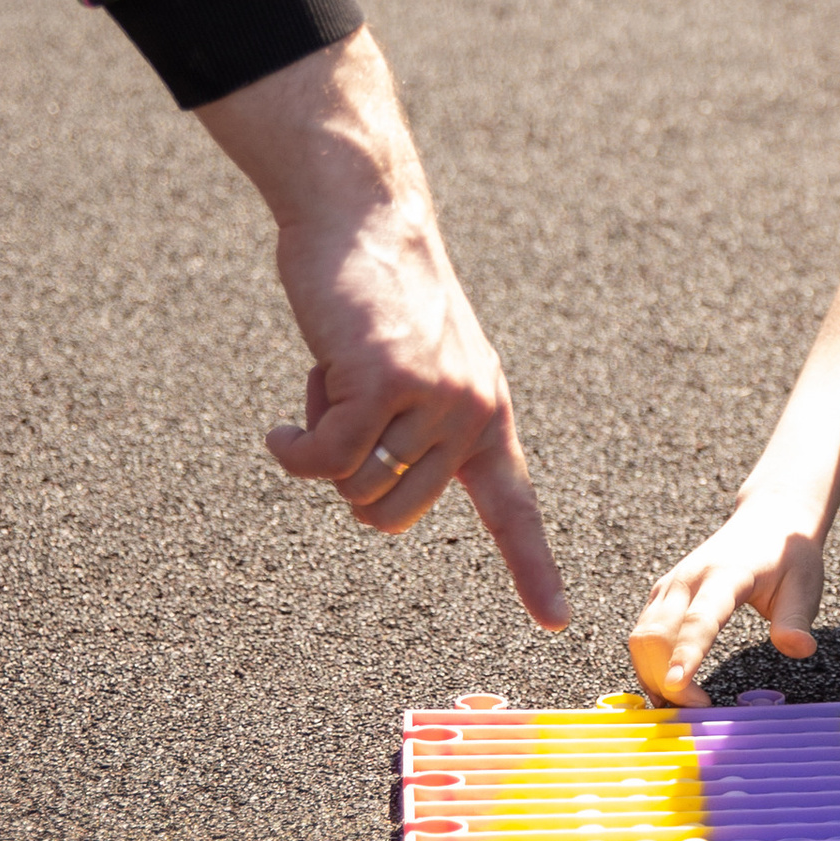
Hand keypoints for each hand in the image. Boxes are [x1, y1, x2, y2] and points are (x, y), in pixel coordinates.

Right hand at [196, 32, 564, 627]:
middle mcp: (471, 412)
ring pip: (355, 491)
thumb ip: (417, 431)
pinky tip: (282, 424)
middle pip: (391, 517)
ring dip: (320, 449)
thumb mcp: (415, 367)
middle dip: (348, 483)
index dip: (533, 569)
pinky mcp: (384, 381)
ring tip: (333, 381)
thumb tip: (381, 507)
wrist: (366, 218)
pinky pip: (323, 461)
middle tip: (342, 411)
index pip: (514, 510)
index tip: (557, 621)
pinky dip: (293, 449)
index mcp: (486, 416)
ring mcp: (433, 397)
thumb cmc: (378, 296)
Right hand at [628, 499, 825, 706]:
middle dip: (666, 678)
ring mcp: (670, 585)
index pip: (700, 617)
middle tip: (696, 711)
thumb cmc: (789, 556)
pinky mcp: (662, 594)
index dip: (687, 653)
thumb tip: (800, 649)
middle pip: (657, 634)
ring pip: (642, 636)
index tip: (677, 686)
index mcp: (726, 574)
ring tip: (679, 707)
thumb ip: (796, 619)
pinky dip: (647, 664)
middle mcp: (688, 577)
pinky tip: (666, 689)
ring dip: (651, 675)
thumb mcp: (804, 585)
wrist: (770, 518)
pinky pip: (643, 634)